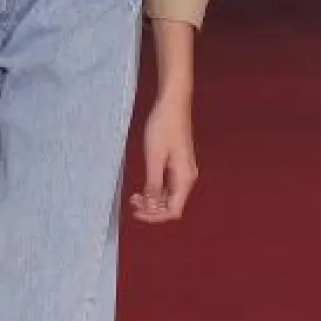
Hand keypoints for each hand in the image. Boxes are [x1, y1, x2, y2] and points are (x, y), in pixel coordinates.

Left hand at [130, 93, 198, 223]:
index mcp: (184, 178)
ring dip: (153, 200)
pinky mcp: (179, 164)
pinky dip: (156, 190)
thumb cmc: (163, 127)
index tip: (137, 213)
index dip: (155, 216)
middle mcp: (188, 177)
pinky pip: (169, 185)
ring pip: (170, 196)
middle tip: (132, 203)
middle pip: (172, 205)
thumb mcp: (154, 158)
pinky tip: (144, 186)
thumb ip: (153, 185)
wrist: (173, 103)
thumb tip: (152, 207)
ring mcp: (185, 170)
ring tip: (135, 196)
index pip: (173, 210)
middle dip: (152, 209)